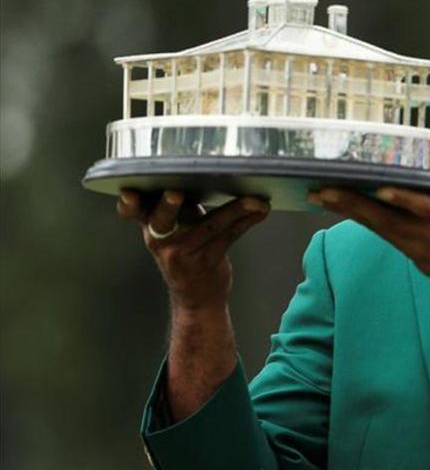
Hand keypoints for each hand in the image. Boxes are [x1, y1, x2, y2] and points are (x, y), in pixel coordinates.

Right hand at [116, 189, 270, 311]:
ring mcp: (182, 252)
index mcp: (150, 225)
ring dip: (235, 210)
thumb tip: (206, 173)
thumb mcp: (173, 229)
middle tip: (175, 195)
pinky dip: (247, 221)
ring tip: (254, 200)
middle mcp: (161, 239)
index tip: (129, 194)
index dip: (128, 204)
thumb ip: (178, 207)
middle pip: (162, 219)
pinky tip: (261, 210)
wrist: (197, 296)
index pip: (132, 213)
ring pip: (209, 225)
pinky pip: (229, 236)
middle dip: (168, 206)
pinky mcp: (206, 260)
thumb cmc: (186, 252)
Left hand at [309, 155, 429, 308]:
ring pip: (378, 228)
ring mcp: (416, 248)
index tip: (377, 186)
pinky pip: (383, 235)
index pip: (421, 205)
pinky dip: (363, 221)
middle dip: (352, 204)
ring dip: (348, 212)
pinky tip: (345, 209)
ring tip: (321, 195)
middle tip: (322, 189)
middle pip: (385, 218)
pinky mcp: (412, 255)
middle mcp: (428, 235)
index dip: (399, 197)